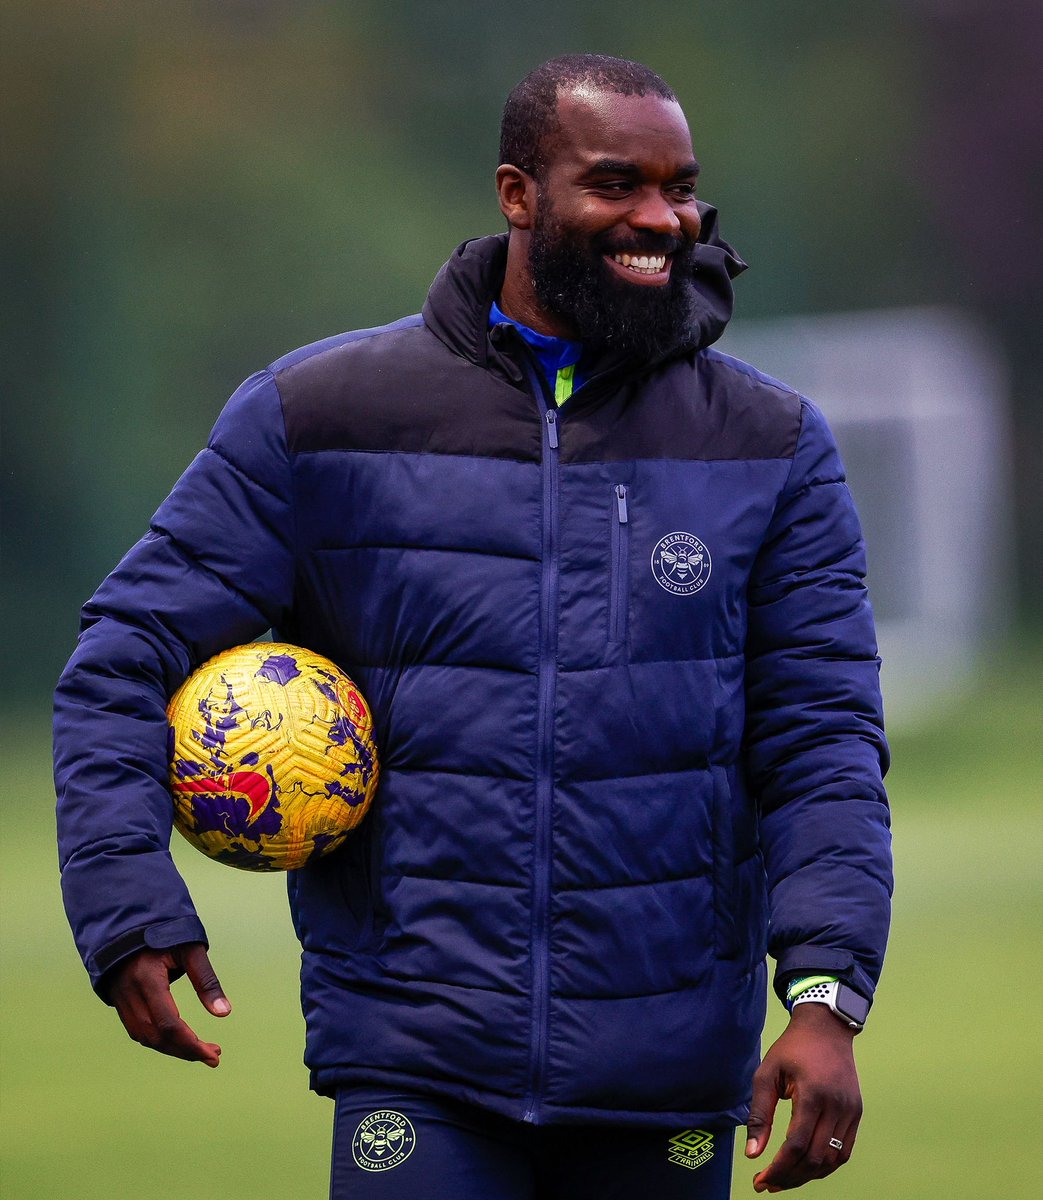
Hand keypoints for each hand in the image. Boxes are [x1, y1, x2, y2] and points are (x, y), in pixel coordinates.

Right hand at [107, 941, 230, 1067]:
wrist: (127, 923)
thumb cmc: (163, 932)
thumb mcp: (190, 949)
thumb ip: (206, 980)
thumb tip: (224, 1013)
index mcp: (147, 979)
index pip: (168, 1023)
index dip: (191, 1044)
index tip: (214, 1054)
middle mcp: (130, 994)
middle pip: (157, 1036)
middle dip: (186, 1051)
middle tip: (214, 1056)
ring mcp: (121, 1000)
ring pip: (145, 1037)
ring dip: (173, 1048)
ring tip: (202, 1050)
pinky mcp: (119, 1002)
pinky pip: (137, 1030)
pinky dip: (159, 1039)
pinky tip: (178, 1039)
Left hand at [745, 1002, 861, 1191]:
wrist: (826, 1027)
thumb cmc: (792, 1048)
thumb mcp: (767, 1073)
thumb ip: (759, 1114)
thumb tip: (752, 1153)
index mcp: (812, 1094)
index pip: (796, 1145)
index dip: (778, 1168)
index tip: (760, 1180)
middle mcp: (836, 1106)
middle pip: (815, 1158)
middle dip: (790, 1177)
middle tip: (768, 1184)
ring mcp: (850, 1111)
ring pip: (832, 1160)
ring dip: (808, 1175)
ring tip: (784, 1178)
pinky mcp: (856, 1113)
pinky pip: (844, 1151)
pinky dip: (825, 1165)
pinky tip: (806, 1167)